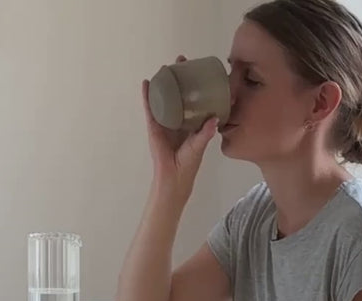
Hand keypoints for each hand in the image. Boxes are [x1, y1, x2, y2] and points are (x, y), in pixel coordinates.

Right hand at [142, 56, 219, 195]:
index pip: (193, 99)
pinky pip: (150, 108)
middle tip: (181, 62)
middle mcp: (177, 120)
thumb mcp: (199, 145)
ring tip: (164, 68)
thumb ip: (206, 132)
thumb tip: (215, 118)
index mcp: (190, 123)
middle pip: (177, 94)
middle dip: (179, 78)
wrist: (173, 177)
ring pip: (163, 98)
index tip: (198, 70)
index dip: (195, 85)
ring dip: (163, 83)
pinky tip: (146, 83)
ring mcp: (164, 122)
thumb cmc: (188, 164)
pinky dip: (147, 96)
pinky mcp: (154, 126)